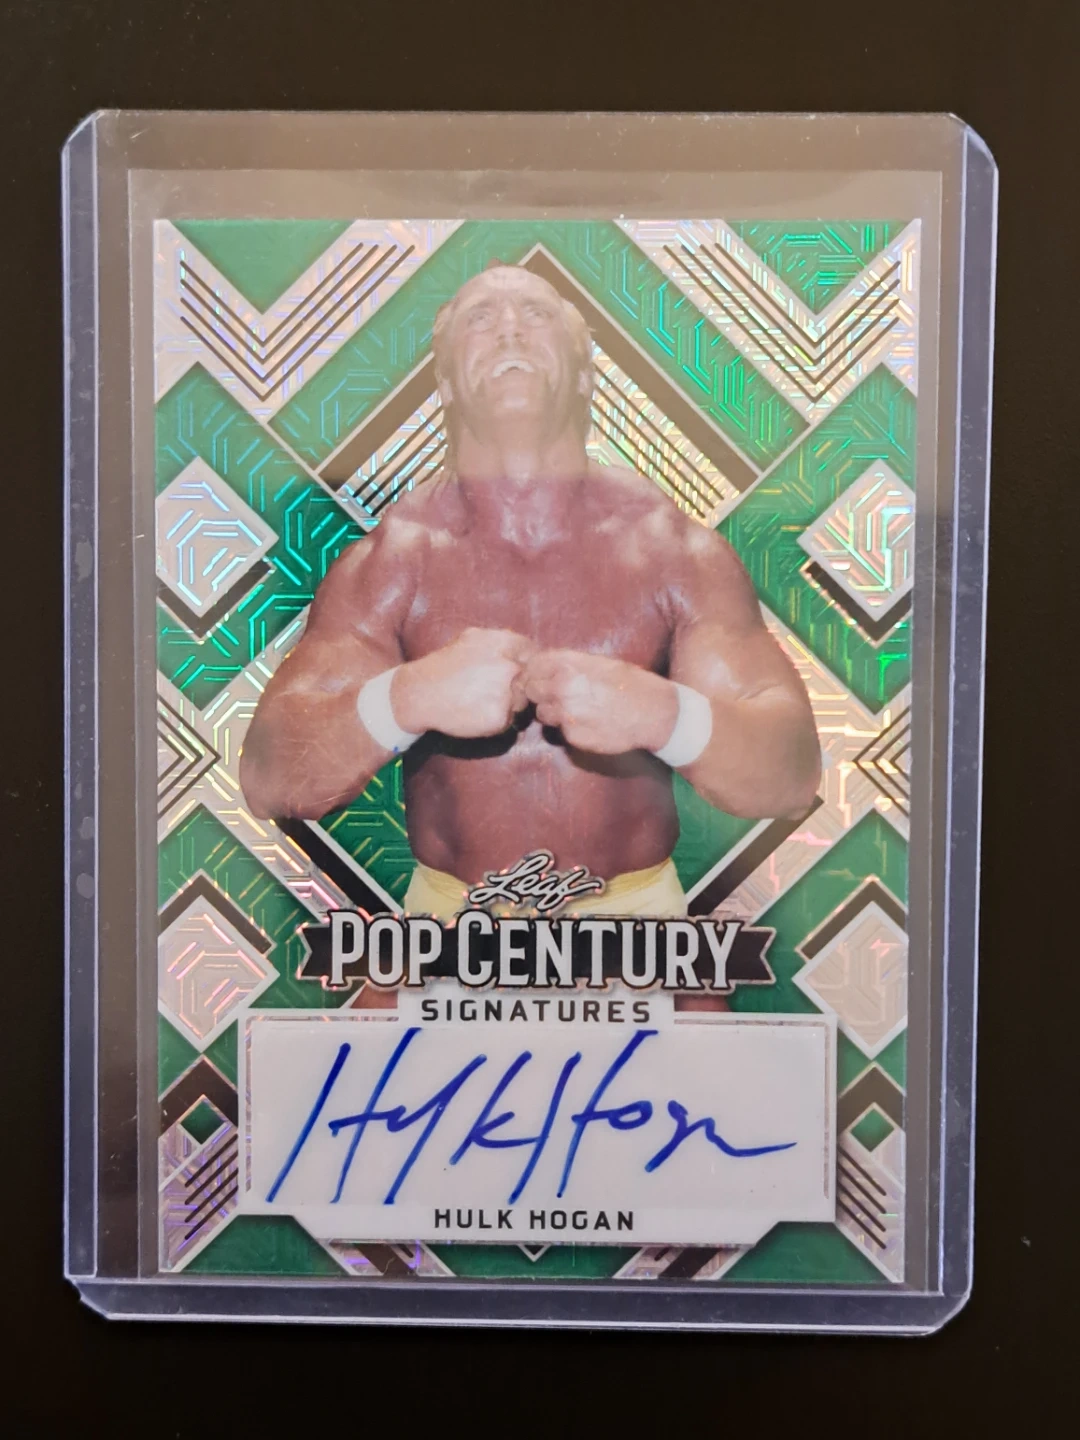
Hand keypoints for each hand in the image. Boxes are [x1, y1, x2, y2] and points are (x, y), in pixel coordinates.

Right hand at [391, 627, 533, 737]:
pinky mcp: (499, 717)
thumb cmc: (444, 666)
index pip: (532, 653)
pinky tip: (477, 713)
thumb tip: (526, 649)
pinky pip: (509, 720)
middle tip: (493, 689)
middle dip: (517, 685)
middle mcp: (508, 667)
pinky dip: (497, 720)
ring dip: (509, 704)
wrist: (420, 693)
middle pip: (529, 679)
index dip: (525, 663)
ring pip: (521, 702)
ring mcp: (505, 693)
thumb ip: (500, 643)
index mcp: (504, 643)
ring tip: (481, 701)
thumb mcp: (471, 640)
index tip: (514, 672)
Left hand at [522, 649, 678, 754]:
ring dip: (551, 710)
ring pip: (541, 712)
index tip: (539, 675)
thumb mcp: (600, 663)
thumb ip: (570, 663)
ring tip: (573, 707)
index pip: (532, 665)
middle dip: (538, 691)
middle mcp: (563, 689)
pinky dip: (568, 727)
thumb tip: (545, 664)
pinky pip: (560, 730)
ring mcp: (567, 715)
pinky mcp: (574, 737)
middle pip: (530, 690)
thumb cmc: (630, 684)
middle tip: (554, 693)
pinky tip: (587, 721)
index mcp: (569, 666)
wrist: (653, 713)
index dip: (534, 670)